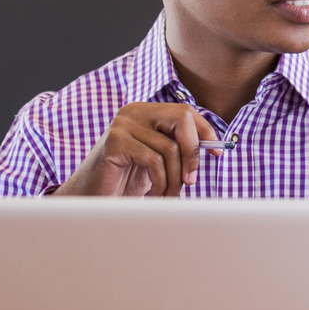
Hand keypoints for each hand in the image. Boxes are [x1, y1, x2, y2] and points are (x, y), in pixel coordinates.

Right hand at [55, 103, 216, 196]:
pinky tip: (153, 194)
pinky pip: (154, 160)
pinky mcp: (115, 142)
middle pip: (182, 119)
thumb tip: (215, 146)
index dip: (205, 131)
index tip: (217, 153)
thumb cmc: (126, 180)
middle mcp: (134, 111)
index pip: (185, 112)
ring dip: (175, 178)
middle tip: (191, 180)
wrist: (91, 198)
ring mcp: (123, 125)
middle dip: (192, 152)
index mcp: (146, 111)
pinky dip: (160, 182)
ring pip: (170, 148)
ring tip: (167, 195)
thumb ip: (177, 147)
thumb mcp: (157, 160)